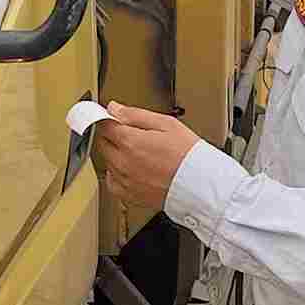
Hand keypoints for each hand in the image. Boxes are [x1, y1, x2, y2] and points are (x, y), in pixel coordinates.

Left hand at [89, 101, 198, 215]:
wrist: (201, 185)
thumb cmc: (189, 155)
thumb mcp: (166, 124)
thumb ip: (136, 115)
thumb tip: (114, 109)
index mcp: (130, 142)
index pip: (104, 125)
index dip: (106, 118)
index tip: (110, 117)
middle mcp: (123, 162)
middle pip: (103, 143)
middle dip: (112, 135)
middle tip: (130, 133)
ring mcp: (125, 180)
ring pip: (107, 162)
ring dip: (115, 154)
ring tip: (138, 152)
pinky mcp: (129, 195)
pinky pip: (112, 182)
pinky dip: (116, 174)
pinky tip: (130, 169)